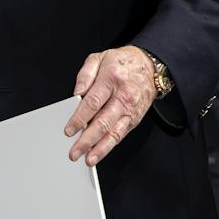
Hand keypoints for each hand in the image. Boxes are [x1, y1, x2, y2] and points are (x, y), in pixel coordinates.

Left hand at [65, 46, 157, 165]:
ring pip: (114, 132)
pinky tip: (99, 153)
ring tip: (88, 160)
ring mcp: (130, 109)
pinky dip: (109, 146)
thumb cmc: (122, 63)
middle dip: (87, 140)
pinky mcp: (134, 118)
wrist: (149, 65)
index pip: (93, 103)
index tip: (69, 130)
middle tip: (74, 152)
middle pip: (103, 122)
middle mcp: (123, 96)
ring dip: (100, 149)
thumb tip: (76, 93)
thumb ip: (85, 75)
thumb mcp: (100, 58)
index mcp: (111, 79)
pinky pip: (121, 134)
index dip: (79, 118)